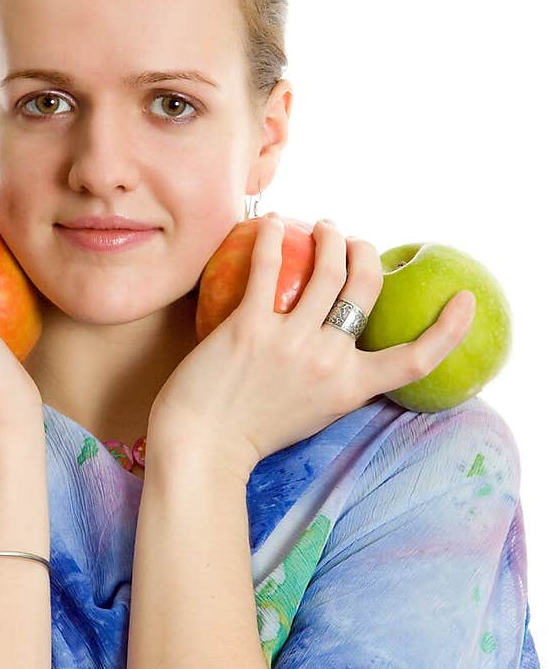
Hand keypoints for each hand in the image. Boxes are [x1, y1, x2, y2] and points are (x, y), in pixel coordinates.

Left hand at [148, 214, 476, 483]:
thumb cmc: (251, 433)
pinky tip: (272, 222)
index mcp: (352, 389)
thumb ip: (333, 379)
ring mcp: (292, 342)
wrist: (203, 446)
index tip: (464, 300)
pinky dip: (273, 237)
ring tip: (321, 226)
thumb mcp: (312, 413)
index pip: (416, 359)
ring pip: (326, 270)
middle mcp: (330, 361)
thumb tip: (345, 345)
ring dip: (328, 236)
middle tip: (352, 240)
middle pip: (365, 288)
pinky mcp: (250, 326)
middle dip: (365, 252)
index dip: (449, 329)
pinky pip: (269, 268)